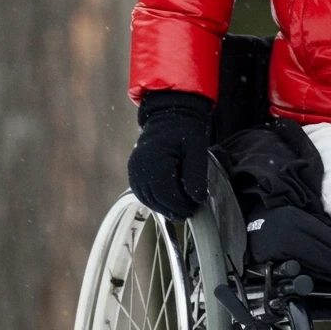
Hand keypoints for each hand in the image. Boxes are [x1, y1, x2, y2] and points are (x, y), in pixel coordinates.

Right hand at [127, 89, 213, 220]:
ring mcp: (134, 170)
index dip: (180, 204)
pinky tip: (168, 203)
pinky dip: (155, 201)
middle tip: (190, 212)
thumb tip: (196, 199)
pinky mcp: (134, 172)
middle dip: (174, 209)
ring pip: (148, 199)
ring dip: (164, 208)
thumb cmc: (185, 131)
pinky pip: (142, 194)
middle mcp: (139, 166)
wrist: (169, 117)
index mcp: (155, 159)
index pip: (165, 193)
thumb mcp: (197, 150)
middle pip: (155, 199)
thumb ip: (196, 175)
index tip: (194, 207)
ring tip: (181, 210)